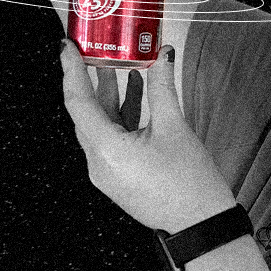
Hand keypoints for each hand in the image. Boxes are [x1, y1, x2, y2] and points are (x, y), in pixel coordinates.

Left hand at [60, 40, 234, 232]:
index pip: (78, 102)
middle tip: (95, 50)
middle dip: (91, 80)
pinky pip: (111, 141)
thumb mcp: (175, 128)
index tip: (68, 46)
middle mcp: (98, 164)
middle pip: (86, 114)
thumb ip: (163, 87)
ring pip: (99, 126)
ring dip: (108, 97)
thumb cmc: (190, 184)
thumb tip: (162, 56)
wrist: (202, 225)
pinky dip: (119, 118)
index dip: (71, 70)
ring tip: (118, 66)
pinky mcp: (118, 177)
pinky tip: (133, 96)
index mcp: (107, 150)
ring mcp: (107, 173)